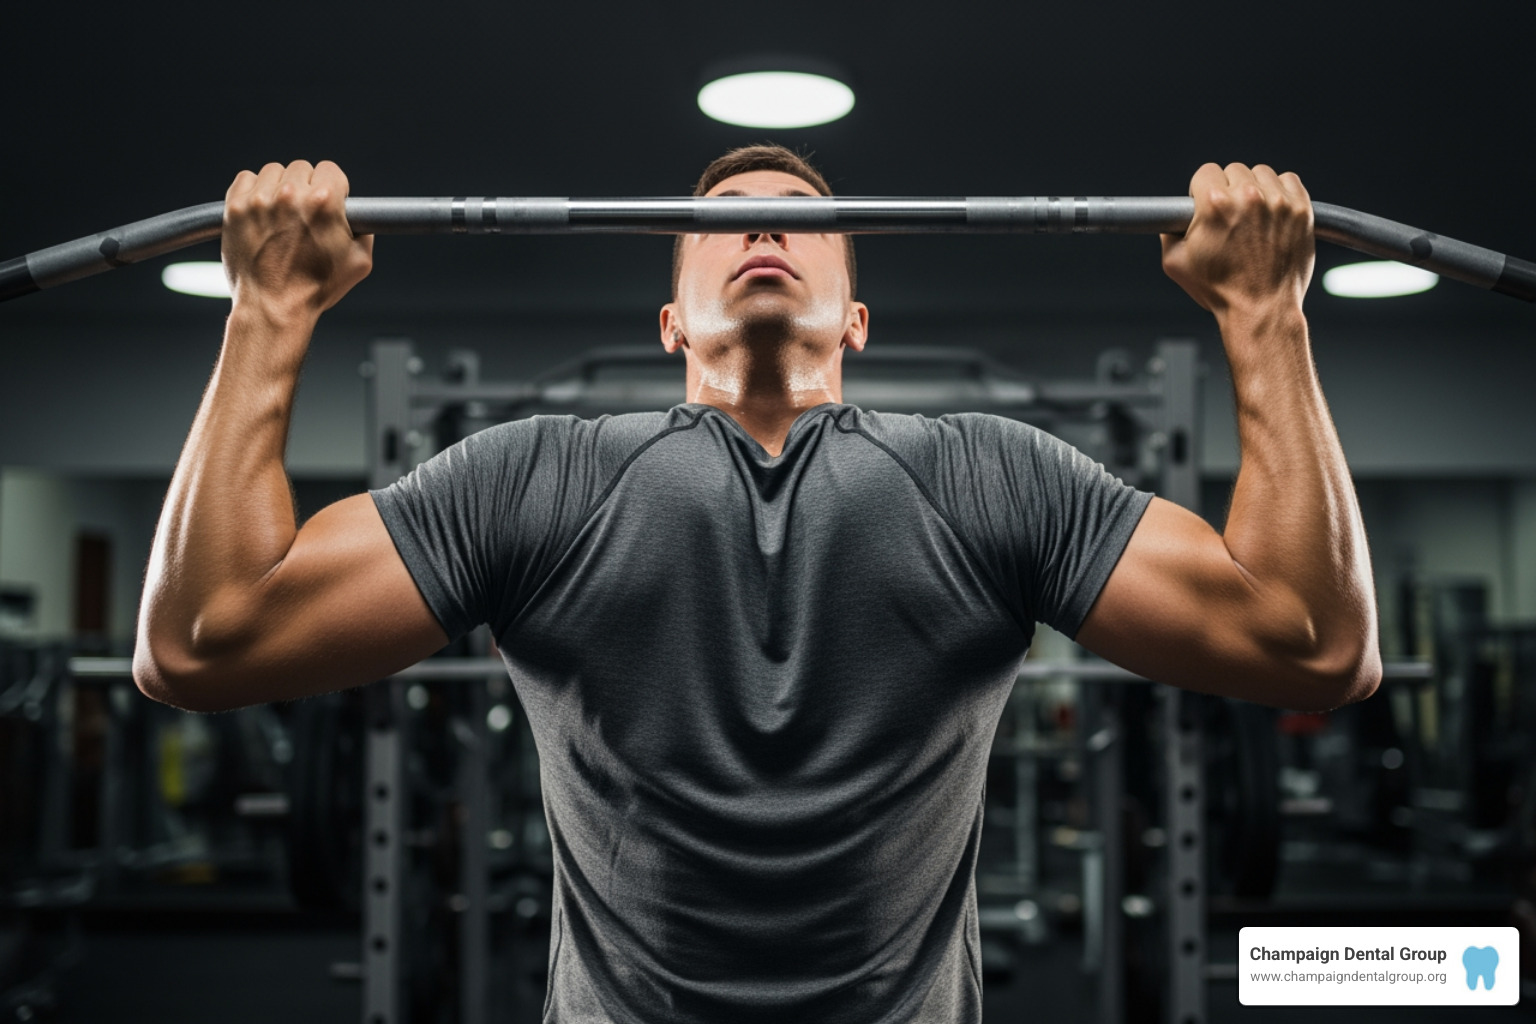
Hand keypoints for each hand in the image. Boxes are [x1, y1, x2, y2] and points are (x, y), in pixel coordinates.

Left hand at [222, 160, 372, 319]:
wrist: (273, 307)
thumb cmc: (315, 289)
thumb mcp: (359, 262)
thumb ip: (366, 230)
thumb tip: (362, 216)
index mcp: (324, 203)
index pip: (330, 169)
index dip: (333, 187)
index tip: (328, 201)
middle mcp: (290, 196)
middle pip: (302, 168)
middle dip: (306, 187)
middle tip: (304, 213)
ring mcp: (260, 200)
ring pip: (273, 171)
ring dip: (279, 187)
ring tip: (281, 214)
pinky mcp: (235, 208)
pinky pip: (246, 179)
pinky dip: (254, 190)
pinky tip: (262, 211)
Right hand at [1161, 162, 1313, 318]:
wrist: (1261, 309)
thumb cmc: (1220, 290)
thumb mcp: (1175, 264)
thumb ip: (1167, 233)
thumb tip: (1170, 219)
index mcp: (1214, 205)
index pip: (1206, 172)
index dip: (1201, 190)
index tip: (1206, 204)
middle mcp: (1248, 197)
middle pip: (1234, 170)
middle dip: (1228, 189)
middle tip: (1229, 216)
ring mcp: (1278, 202)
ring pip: (1262, 173)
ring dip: (1255, 188)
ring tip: (1252, 215)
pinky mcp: (1301, 210)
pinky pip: (1289, 181)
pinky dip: (1280, 191)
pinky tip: (1272, 211)